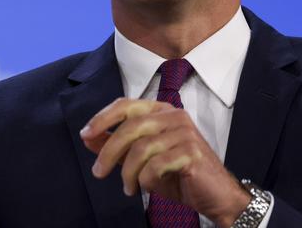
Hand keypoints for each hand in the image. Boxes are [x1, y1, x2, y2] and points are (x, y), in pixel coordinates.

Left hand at [80, 98, 250, 226]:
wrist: (215, 195)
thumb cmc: (177, 174)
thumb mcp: (142, 159)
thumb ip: (117, 146)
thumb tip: (88, 137)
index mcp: (161, 110)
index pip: (126, 105)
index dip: (102, 118)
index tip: (85, 134)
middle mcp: (173, 115)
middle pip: (130, 126)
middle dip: (109, 151)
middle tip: (98, 172)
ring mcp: (184, 132)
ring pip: (141, 148)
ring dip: (128, 172)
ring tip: (128, 188)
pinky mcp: (191, 152)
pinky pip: (155, 165)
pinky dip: (145, 180)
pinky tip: (146, 188)